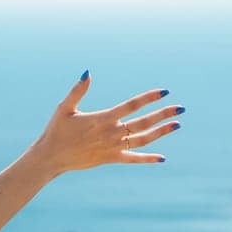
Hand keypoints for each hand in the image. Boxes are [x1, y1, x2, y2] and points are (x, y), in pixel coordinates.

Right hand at [30, 72, 182, 173]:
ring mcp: (113, 147)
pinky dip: (147, 158)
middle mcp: (112, 133)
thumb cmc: (56, 131)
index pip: (132, 105)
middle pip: (144, 122)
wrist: (51, 158)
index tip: (165, 92)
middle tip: (181, 108)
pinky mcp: (111, 159)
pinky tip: (162, 157)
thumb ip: (78, 90)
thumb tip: (88, 72)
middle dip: (164, 114)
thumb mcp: (64, 108)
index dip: (149, 98)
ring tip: (177, 125)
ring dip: (161, 132)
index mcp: (103, 118)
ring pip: (143, 139)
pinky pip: (133, 159)